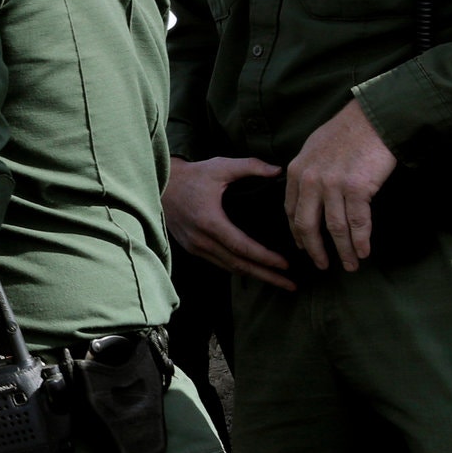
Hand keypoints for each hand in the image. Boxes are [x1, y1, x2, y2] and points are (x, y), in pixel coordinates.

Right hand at [163, 156, 294, 290]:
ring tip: (278, 281)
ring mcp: (194, 246)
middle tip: (291, 285)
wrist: (160, 184)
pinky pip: (219, 263)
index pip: (243, 247)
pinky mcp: (191, 248)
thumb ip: (250, 166)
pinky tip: (254, 270)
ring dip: (255, 276)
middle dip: (267, 276)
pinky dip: (239, 269)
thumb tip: (278, 170)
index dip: (266, 258)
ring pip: (229, 268)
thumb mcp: (220, 166)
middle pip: (239, 265)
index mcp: (210, 221)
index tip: (287, 265)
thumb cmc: (192, 175)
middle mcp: (201, 239)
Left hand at [285, 101, 398, 272]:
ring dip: (343, 251)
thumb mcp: (313, 149)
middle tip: (322, 266)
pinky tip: (364, 252)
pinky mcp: (357, 188)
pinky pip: (358, 222)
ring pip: (335, 228)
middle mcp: (310, 180)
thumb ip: (307, 172)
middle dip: (315, 250)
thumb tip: (307, 193)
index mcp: (296, 172)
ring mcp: (332, 185)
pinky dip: (361, 241)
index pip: (291, 210)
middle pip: (307, 225)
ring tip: (350, 265)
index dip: (297, 233)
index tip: (304, 248)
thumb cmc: (345, 132)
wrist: (370, 120)